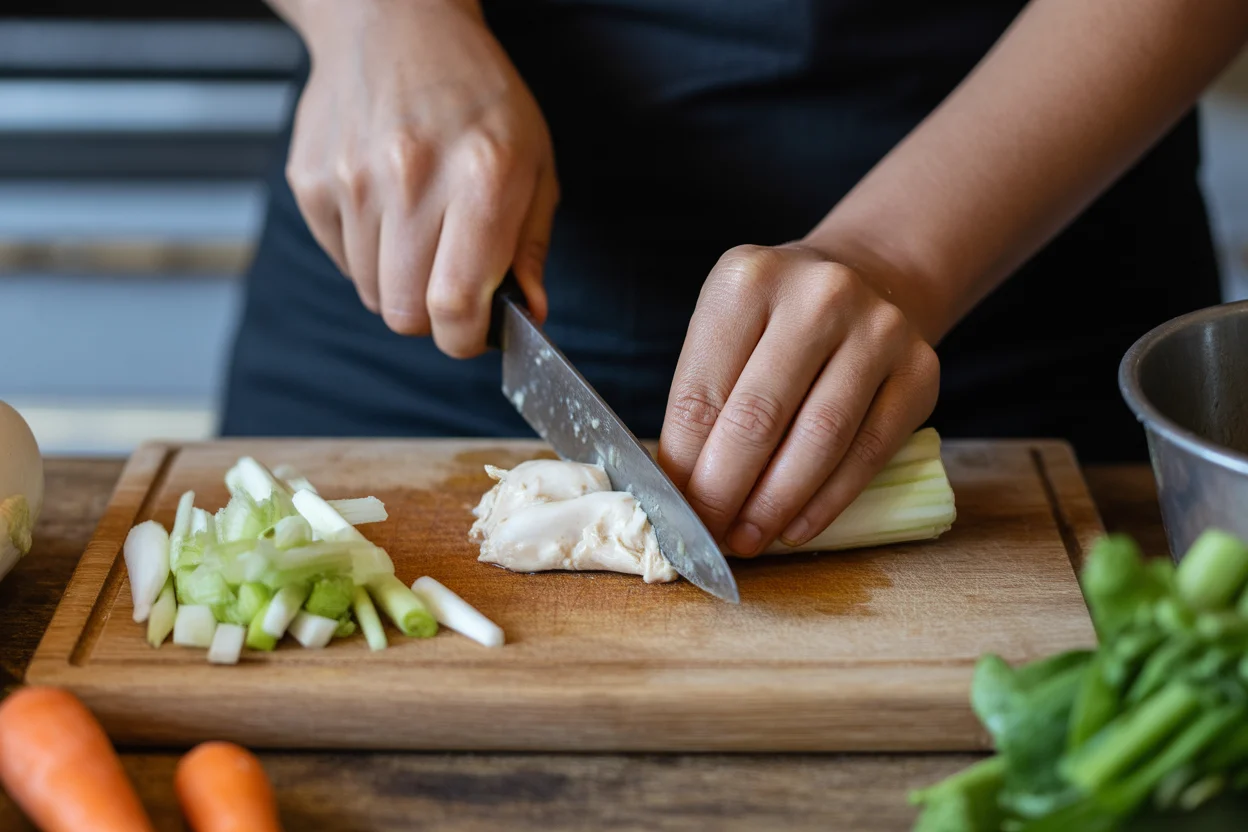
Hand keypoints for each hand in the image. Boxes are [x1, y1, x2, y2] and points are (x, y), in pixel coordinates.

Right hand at [283, 0, 557, 355]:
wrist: (396, 23)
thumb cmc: (477, 94)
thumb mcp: (534, 162)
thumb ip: (530, 246)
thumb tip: (528, 314)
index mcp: (480, 179)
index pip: (455, 305)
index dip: (464, 339)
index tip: (472, 334)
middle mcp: (410, 180)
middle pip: (405, 313)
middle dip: (432, 317)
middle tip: (449, 284)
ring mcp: (352, 180)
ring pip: (371, 292)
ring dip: (399, 281)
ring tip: (420, 229)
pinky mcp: (312, 181)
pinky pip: (341, 260)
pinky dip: (366, 252)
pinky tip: (387, 206)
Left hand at [658, 243, 940, 555]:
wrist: (868, 278)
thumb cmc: (776, 321)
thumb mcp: (725, 332)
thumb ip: (702, 402)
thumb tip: (681, 492)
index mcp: (749, 279)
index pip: (701, 392)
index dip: (683, 466)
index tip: (674, 513)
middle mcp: (819, 295)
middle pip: (758, 417)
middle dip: (725, 491)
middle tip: (708, 536)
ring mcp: (878, 329)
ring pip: (819, 439)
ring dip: (775, 504)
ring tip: (748, 538)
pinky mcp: (921, 370)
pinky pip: (869, 452)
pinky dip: (826, 501)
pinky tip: (795, 527)